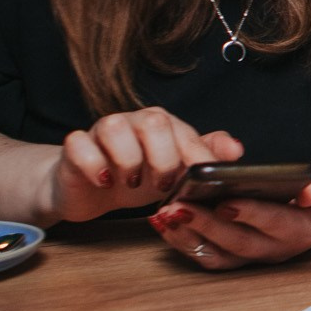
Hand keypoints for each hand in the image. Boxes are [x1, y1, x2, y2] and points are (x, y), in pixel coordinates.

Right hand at [47, 107, 243, 223]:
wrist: (90, 189)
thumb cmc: (138, 177)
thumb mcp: (175, 171)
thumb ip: (204, 156)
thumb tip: (236, 150)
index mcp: (161, 125)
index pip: (183, 131)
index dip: (195, 154)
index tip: (200, 178)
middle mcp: (132, 122)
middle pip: (153, 121)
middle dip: (163, 156)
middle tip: (163, 184)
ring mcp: (101, 132)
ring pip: (114, 127)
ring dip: (128, 160)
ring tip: (132, 183)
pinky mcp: (75, 147)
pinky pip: (79, 144)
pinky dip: (94, 164)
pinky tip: (103, 181)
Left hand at [150, 158, 310, 269]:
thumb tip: (310, 188)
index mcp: (302, 230)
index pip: (274, 223)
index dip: (250, 214)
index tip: (225, 202)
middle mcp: (276, 249)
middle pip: (238, 242)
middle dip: (206, 225)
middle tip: (178, 206)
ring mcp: (254, 257)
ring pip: (217, 254)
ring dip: (188, 236)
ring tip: (164, 214)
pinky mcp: (236, 257)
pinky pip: (207, 255)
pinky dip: (183, 241)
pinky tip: (164, 222)